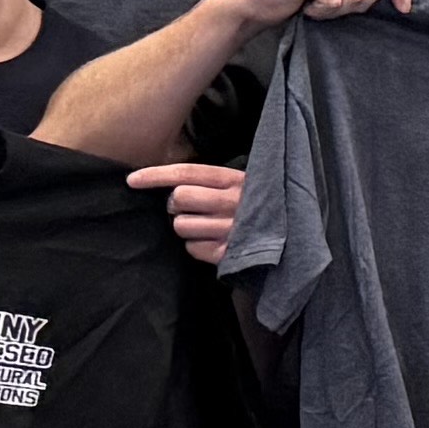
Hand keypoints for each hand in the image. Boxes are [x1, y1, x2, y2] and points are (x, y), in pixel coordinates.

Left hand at [131, 156, 249, 264]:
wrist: (296, 242)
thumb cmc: (260, 209)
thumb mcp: (244, 187)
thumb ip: (213, 183)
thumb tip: (171, 184)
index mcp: (237, 181)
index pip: (187, 173)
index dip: (156, 175)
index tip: (131, 180)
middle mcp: (235, 202)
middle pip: (179, 198)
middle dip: (177, 205)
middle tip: (190, 209)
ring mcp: (232, 229)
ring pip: (181, 226)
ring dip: (187, 228)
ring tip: (207, 229)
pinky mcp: (229, 254)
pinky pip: (192, 248)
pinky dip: (198, 247)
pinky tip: (215, 244)